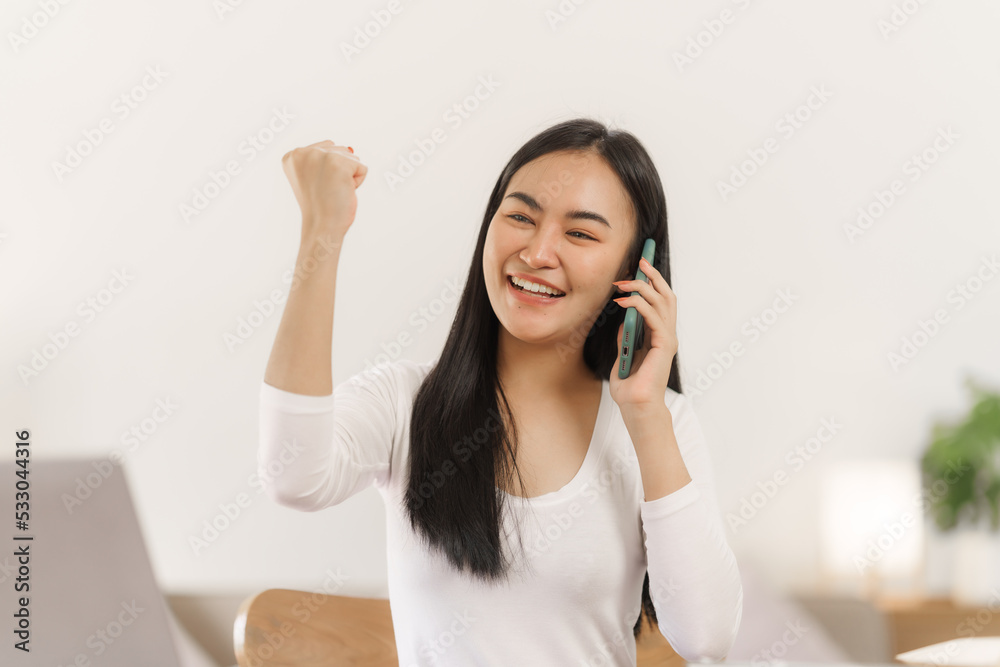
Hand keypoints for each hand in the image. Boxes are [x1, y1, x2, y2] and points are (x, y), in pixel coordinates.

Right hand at [281, 140, 366, 241]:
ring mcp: (319, 156)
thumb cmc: (321, 207)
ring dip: (349, 177)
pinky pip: (362, 168)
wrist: (321, 226)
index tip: (318, 186)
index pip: (327, 149)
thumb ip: (325, 160)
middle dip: (341, 171)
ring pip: (352, 157)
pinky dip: (358, 182)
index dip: (329, 171)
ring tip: (334, 191)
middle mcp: (303, 152)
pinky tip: (343, 192)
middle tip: (327, 191)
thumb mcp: (315, 177)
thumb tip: (351, 149)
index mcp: (293, 156)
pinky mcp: (337, 162)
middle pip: (340, 150)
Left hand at [609, 257, 677, 412]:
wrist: (636, 408)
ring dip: (642, 287)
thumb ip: (626, 338)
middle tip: (639, 262)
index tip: (641, 266)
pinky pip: (654, 317)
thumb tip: (624, 321)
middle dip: (653, 276)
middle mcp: (667, 335)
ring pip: (662, 301)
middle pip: (666, 296)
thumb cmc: (630, 388)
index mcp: (659, 337)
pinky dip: (638, 305)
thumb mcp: (623, 357)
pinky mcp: (664, 345)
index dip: (652, 282)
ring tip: (622, 283)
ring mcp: (667, 339)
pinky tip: (622, 302)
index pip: (660, 302)